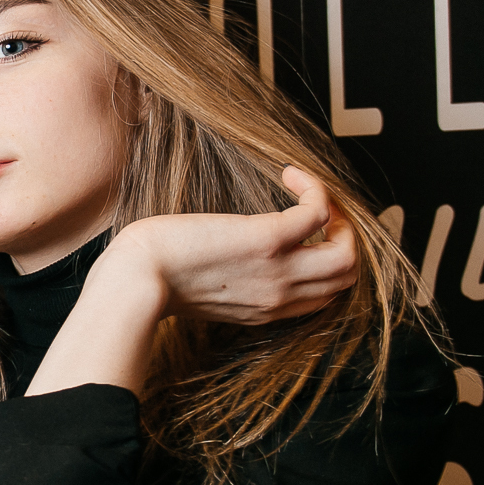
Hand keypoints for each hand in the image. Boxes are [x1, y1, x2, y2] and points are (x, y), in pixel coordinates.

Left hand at [92, 166, 357, 325]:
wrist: (134, 283)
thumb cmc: (152, 278)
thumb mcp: (205, 290)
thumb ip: (231, 281)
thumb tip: (232, 254)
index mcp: (265, 309)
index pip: (325, 295)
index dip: (325, 260)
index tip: (304, 232)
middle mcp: (279, 297)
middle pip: (347, 276)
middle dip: (342, 237)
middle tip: (314, 208)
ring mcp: (277, 271)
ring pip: (348, 253)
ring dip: (340, 215)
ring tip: (308, 193)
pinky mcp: (266, 239)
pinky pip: (319, 211)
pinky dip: (314, 188)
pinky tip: (289, 174)